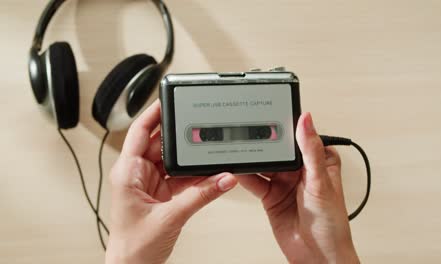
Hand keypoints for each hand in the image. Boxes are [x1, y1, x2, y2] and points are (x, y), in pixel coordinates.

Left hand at [105, 100, 237, 263]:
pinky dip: (194, 175)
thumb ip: (201, 195)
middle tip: (200, 128)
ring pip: (173, 160)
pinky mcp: (161, 193)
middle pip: (160, 143)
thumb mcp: (170, 217)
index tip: (169, 98)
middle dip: (181, 138)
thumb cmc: (133, 247)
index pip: (139, 131)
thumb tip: (224, 179)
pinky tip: (206, 174)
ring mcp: (149, 182)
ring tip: (207, 155)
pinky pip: (180, 176)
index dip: (154, 112)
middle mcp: (137, 173)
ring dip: (190, 160)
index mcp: (127, 172)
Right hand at [238, 113, 358, 263]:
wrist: (318, 257)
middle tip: (250, 132)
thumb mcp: (321, 182)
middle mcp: (300, 171)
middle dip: (265, 143)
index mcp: (318, 161)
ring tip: (240, 149)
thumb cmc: (332, 224)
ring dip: (253, 159)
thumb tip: (306, 121)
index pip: (300, 136)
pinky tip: (238, 170)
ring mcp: (284, 183)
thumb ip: (311, 151)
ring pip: (264, 165)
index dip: (287, 126)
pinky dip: (245, 176)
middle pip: (278, 150)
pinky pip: (255, 182)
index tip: (272, 114)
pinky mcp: (270, 196)